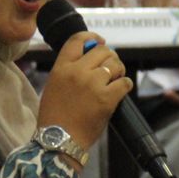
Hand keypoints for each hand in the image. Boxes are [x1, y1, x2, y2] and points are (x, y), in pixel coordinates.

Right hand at [38, 32, 130, 153]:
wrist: (59, 140)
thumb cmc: (54, 116)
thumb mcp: (53, 85)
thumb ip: (68, 70)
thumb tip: (89, 60)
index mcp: (62, 67)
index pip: (78, 39)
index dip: (92, 38)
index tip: (99, 41)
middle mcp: (78, 71)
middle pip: (102, 50)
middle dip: (109, 57)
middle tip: (110, 67)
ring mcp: (94, 84)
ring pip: (115, 64)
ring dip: (118, 70)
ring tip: (114, 80)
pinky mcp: (107, 98)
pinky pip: (125, 82)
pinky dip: (125, 85)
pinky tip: (119, 91)